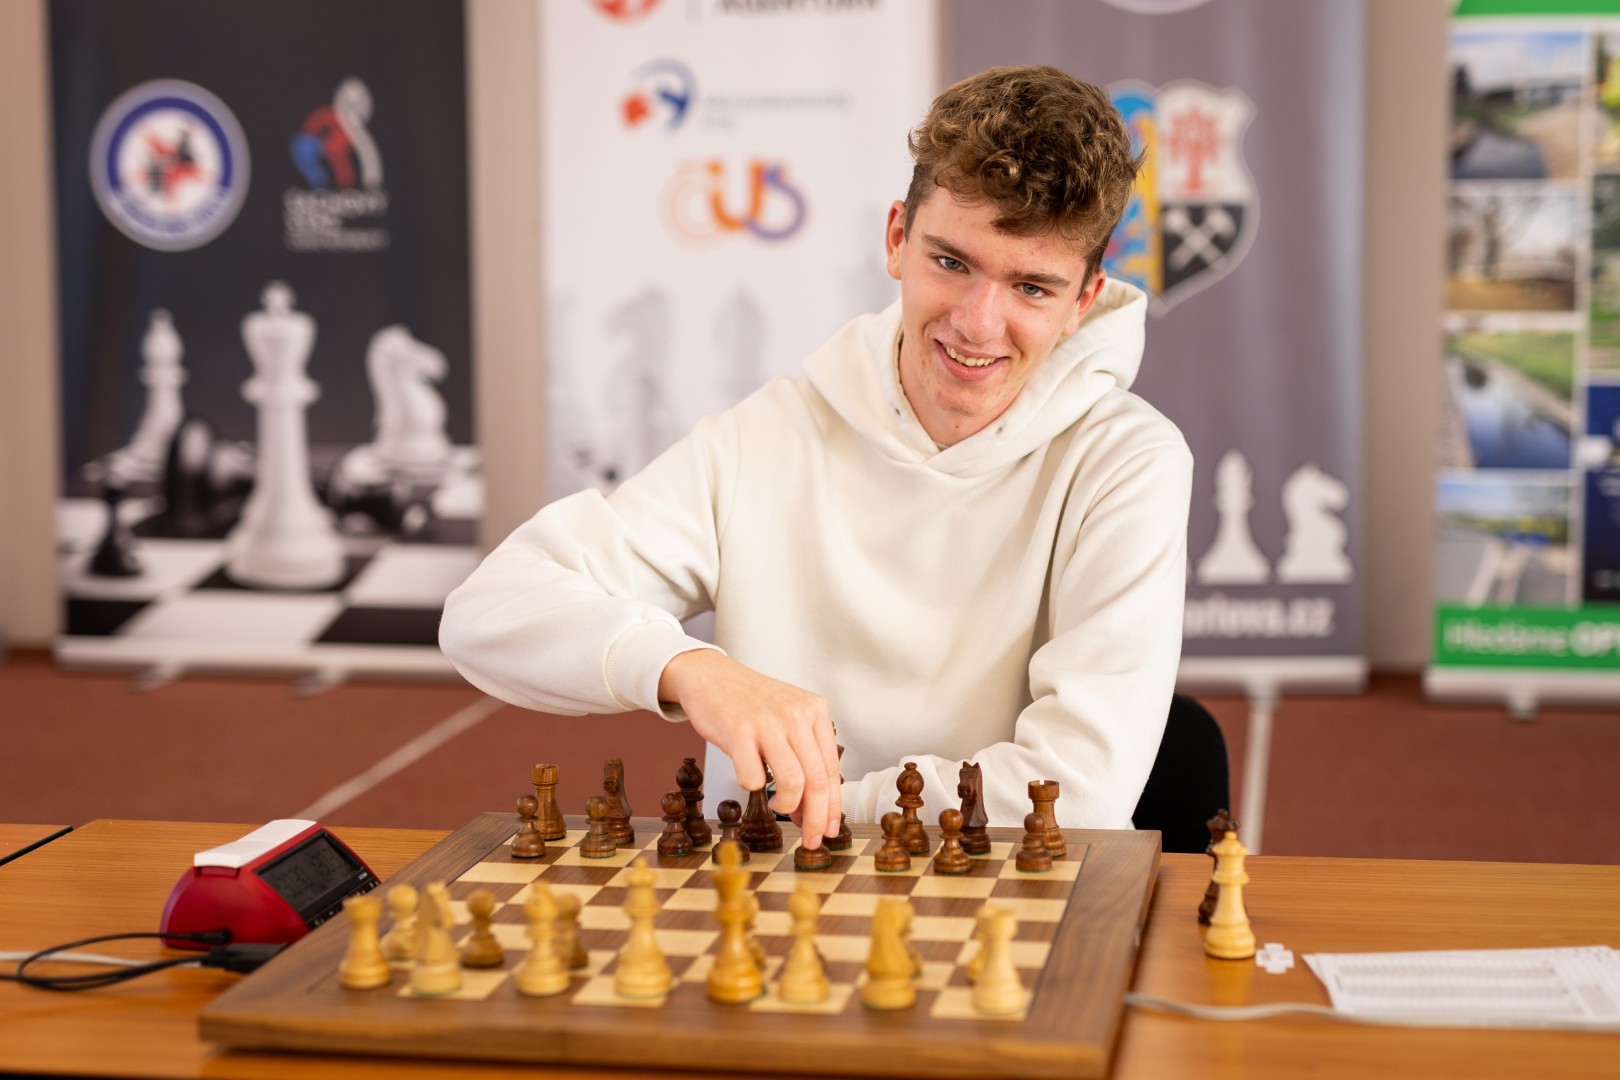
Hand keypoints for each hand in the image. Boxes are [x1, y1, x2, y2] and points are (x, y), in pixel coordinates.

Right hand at [658, 650, 840, 847]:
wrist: (710, 676)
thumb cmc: (749, 705)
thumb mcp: (787, 719)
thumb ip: (802, 757)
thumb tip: (810, 809)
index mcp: (815, 711)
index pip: (832, 769)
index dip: (832, 806)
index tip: (828, 830)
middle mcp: (796, 714)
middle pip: (817, 780)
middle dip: (815, 818)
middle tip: (809, 839)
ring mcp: (768, 722)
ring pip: (793, 782)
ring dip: (787, 806)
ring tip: (777, 806)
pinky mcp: (739, 730)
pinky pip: (753, 778)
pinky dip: (752, 788)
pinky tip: (750, 779)